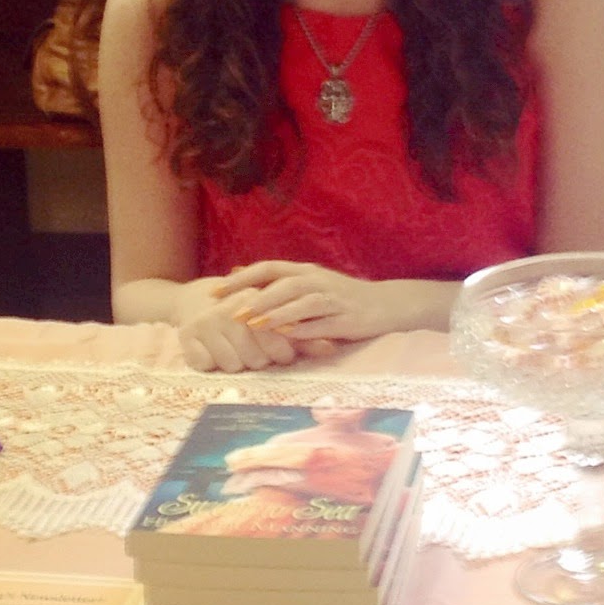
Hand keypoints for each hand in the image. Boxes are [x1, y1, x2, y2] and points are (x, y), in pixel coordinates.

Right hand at [172, 278, 335, 373]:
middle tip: (255, 351)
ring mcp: (205, 323)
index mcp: (254, 300)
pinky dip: (211, 363)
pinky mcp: (186, 336)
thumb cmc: (244, 312)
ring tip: (235, 349)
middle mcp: (229, 309)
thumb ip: (302, 334)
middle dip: (259, 360)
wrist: (195, 298)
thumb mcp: (273, 318)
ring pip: (232, 365)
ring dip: (237, 363)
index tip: (282, 353)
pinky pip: (206, 365)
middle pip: (255, 359)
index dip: (281, 352)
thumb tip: (332, 347)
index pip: (276, 340)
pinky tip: (213, 350)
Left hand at [215, 260, 388, 344]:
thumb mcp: (308, 283)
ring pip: (302, 302)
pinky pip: (322, 324)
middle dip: (256, 297)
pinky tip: (287, 337)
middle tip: (231, 313)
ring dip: (277, 313)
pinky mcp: (347, 319)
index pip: (269, 267)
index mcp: (306, 270)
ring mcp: (334, 299)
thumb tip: (236, 272)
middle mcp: (318, 280)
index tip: (215, 292)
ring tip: (254, 324)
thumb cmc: (342, 297)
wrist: (388, 305)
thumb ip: (275, 279)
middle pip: (283, 283)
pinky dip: (304, 329)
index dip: (242, 279)